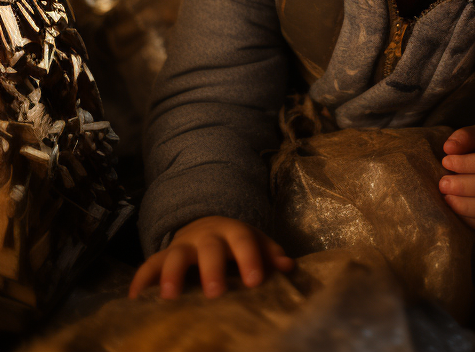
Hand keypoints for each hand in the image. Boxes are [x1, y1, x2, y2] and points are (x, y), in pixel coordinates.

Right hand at [128, 215, 293, 299]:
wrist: (206, 227)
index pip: (244, 240)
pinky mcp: (162, 257)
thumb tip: (288, 266)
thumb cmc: (236, 244)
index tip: (255, 282)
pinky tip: (134, 299)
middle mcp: (206, 236)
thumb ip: (270, 254)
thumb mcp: (255, 243)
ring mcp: (182, 245)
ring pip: (174, 255)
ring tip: (168, 297)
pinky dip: (140, 280)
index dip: (250, 259)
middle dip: (212, 269)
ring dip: (171, 274)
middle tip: (215, 293)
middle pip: (209, 248)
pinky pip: (148, 265)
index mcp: (234, 231)